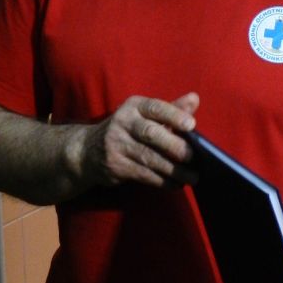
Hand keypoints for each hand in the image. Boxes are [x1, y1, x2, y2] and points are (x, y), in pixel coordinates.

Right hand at [74, 92, 199, 188]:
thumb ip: (172, 109)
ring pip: (148, 158)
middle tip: (192, 156)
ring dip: (172, 170)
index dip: (174, 115)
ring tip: (192, 177)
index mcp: (134, 106)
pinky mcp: (115, 166)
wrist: (87, 150)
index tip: (191, 124)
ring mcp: (116, 145)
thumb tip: (195, 98)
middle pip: (151, 134)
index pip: (155, 108)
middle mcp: (123, 122)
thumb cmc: (128, 129)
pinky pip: (143, 174)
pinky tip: (176, 184)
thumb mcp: (145, 115)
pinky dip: (161, 181)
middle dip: (173, 146)